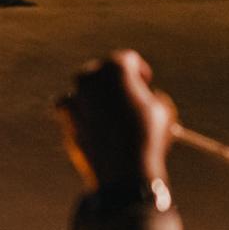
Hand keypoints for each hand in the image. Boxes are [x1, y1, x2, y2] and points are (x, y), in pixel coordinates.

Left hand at [57, 50, 175, 193]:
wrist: (122, 169)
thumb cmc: (147, 137)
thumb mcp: (163, 111)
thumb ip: (153, 97)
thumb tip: (149, 98)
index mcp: (115, 68)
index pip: (128, 60)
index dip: (140, 71)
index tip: (145, 82)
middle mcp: (90, 77)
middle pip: (102, 71)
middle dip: (114, 82)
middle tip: (125, 94)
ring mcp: (74, 97)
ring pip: (83, 90)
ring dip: (94, 97)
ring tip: (108, 111)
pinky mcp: (65, 118)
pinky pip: (72, 111)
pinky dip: (81, 114)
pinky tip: (94, 125)